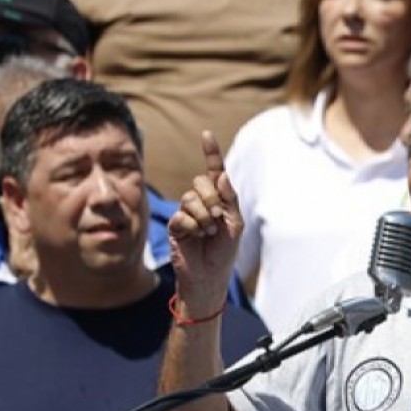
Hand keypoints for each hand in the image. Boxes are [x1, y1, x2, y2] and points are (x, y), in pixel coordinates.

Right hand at [168, 132, 242, 316]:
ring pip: (190, 198)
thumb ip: (230, 199)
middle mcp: (201, 201)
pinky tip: (195, 237)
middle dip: (212, 199)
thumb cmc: (224, 251)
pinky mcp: (175, 225)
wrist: (209, 275)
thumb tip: (221, 175)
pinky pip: (181, 216)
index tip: (206, 135)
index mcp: (218, 198)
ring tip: (208, 232)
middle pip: (200, 182)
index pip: (214, 171)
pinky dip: (192, 227)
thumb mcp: (235, 224)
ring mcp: (187, 212)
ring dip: (204, 216)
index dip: (210, 153)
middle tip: (218, 218)